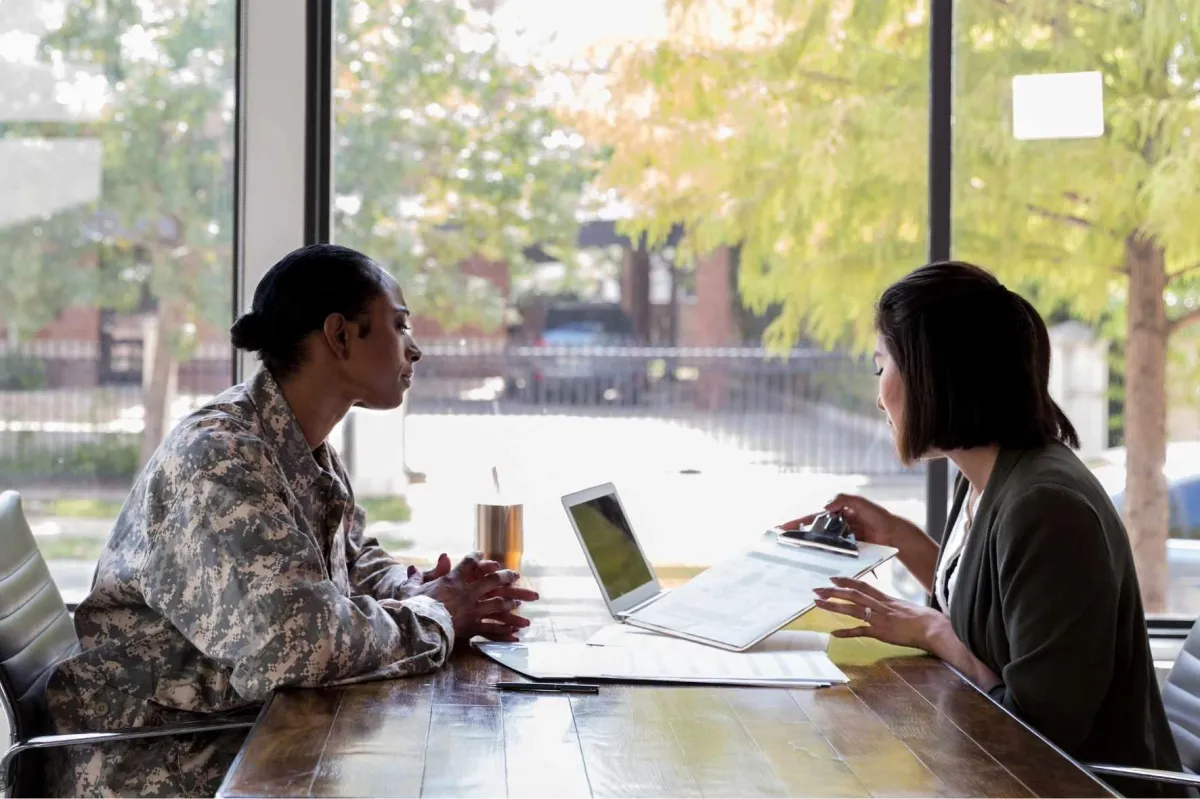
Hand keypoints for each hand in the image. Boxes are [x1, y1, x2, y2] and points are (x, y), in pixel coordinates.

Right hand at [413, 552, 539, 643]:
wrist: (417, 627)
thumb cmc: (413, 607)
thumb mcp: (411, 589)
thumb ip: (416, 577)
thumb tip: (412, 567)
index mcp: (453, 580)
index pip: (469, 563)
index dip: (477, 557)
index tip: (482, 555)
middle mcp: (467, 592)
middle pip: (493, 580)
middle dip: (506, 576)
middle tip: (516, 575)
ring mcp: (472, 609)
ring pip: (497, 603)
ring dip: (509, 603)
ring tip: (518, 603)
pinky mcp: (473, 627)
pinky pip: (493, 628)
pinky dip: (505, 631)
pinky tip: (515, 633)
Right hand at [779, 494, 900, 547]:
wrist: (894, 533)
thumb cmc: (878, 515)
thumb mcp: (860, 502)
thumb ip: (843, 499)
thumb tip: (824, 506)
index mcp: (835, 514)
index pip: (812, 518)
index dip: (796, 522)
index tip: (781, 527)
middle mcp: (835, 527)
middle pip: (812, 532)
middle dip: (797, 537)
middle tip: (781, 544)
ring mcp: (840, 540)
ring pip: (821, 545)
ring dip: (808, 550)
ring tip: (792, 556)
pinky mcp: (847, 551)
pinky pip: (833, 555)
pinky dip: (824, 559)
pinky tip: (814, 564)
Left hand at [813, 577, 949, 650]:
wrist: (933, 627)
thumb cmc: (925, 619)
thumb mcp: (906, 608)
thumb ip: (894, 606)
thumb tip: (888, 607)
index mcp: (886, 599)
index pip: (863, 586)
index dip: (847, 581)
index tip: (833, 578)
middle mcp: (880, 605)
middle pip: (853, 594)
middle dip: (833, 591)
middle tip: (817, 589)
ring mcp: (880, 618)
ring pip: (853, 608)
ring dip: (834, 606)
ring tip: (817, 604)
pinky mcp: (882, 632)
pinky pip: (861, 631)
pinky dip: (847, 632)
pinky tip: (834, 634)